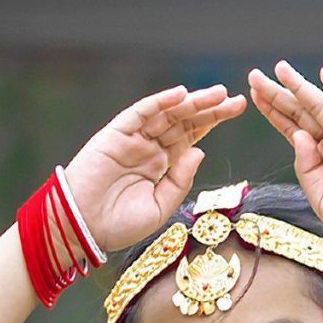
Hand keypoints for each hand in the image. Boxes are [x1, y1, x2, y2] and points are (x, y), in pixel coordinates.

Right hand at [61, 85, 246, 247]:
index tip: (237, 109)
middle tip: (237, 100)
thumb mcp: (161, 206)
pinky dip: (159, 102)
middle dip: (210, 109)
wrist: (85, 228)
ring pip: (166, 114)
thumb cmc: (120, 224)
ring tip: (217, 93)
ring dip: (191, 102)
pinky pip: (139, 113)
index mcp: (163, 165)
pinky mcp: (114, 135)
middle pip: (184, 122)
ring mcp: (132, 140)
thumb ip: (180, 180)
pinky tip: (180, 94)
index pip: (192, 137)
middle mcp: (150, 148)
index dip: (213, 122)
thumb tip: (199, 151)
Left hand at [247, 62, 322, 256]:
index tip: (253, 94)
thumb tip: (298, 133)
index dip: (273, 112)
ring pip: (321, 106)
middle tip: (254, 75)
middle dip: (278, 94)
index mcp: (320, 160)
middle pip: (301, 113)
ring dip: (301, 87)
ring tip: (280, 69)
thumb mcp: (318, 195)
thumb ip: (304, 166)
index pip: (292, 129)